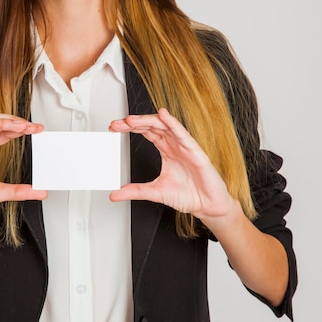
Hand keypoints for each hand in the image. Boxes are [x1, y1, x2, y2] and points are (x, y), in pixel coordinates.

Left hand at [109, 108, 238, 223]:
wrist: (208, 205)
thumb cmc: (188, 195)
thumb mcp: (154, 192)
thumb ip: (135, 191)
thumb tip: (115, 194)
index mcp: (166, 150)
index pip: (146, 132)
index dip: (130, 128)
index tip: (114, 128)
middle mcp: (174, 145)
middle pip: (152, 126)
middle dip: (134, 123)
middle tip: (117, 124)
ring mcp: (185, 146)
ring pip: (165, 126)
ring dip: (147, 121)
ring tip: (131, 120)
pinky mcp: (195, 152)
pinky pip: (183, 134)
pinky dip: (173, 123)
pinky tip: (163, 115)